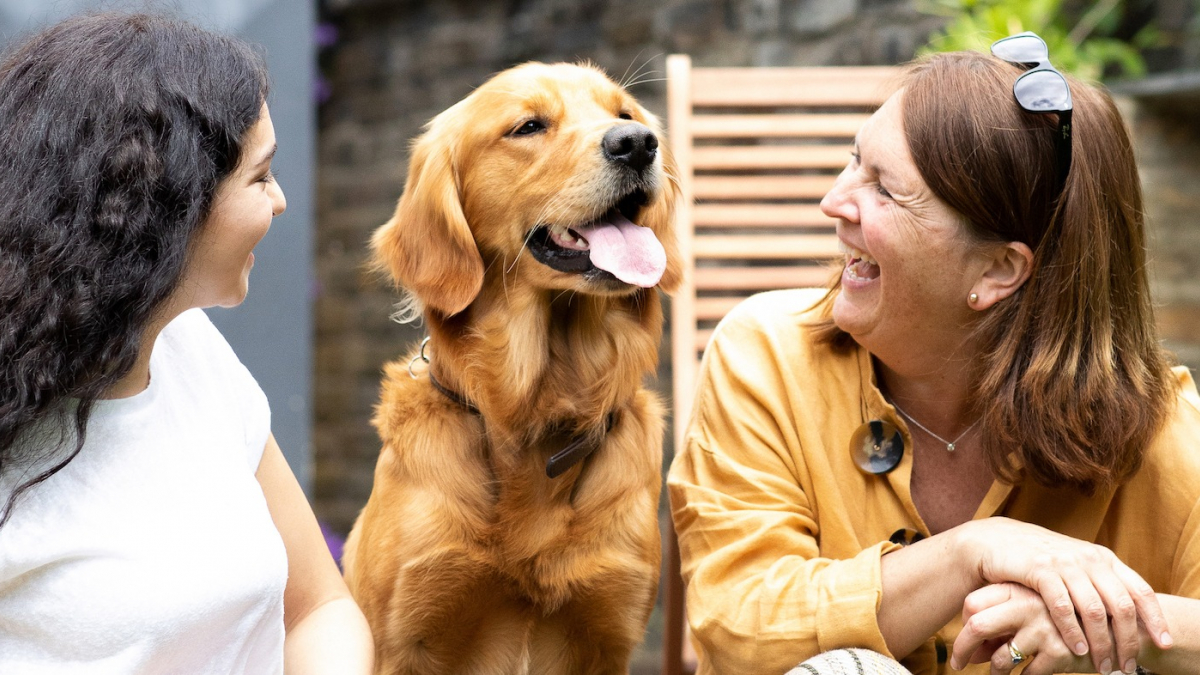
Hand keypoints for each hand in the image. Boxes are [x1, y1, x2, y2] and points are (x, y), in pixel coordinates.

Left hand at [952, 583, 1097, 673]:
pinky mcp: (1060, 652)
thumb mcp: (1033, 610)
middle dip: (963, 650)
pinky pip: (1026, 674)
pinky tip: (1030, 674)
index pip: (972, 602)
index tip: (963, 644)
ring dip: (995, 672)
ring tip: (998, 674)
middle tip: (959, 665)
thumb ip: (1003, 623)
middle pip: (977, 626)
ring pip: (999, 658)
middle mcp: (1027, 604)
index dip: (963, 626)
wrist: (1119, 626)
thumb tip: (970, 654)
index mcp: (1018, 588)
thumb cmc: (1066, 619)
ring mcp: (1043, 628)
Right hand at [958, 517, 1170, 672]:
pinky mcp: (1039, 569)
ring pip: (1094, 610)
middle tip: (1127, 666)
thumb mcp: (1076, 568)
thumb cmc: (1038, 560)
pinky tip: (1076, 649)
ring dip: (1102, 642)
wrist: (995, 540)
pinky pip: (1062, 606)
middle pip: (1121, 605)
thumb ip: (1099, 585)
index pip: (1140, 590)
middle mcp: (1089, 558)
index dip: (1155, 619)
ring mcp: (1065, 563)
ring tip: (1103, 666)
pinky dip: (1072, 631)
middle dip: (1128, 640)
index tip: (1164, 644)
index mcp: (1103, 558)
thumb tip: (1129, 618)